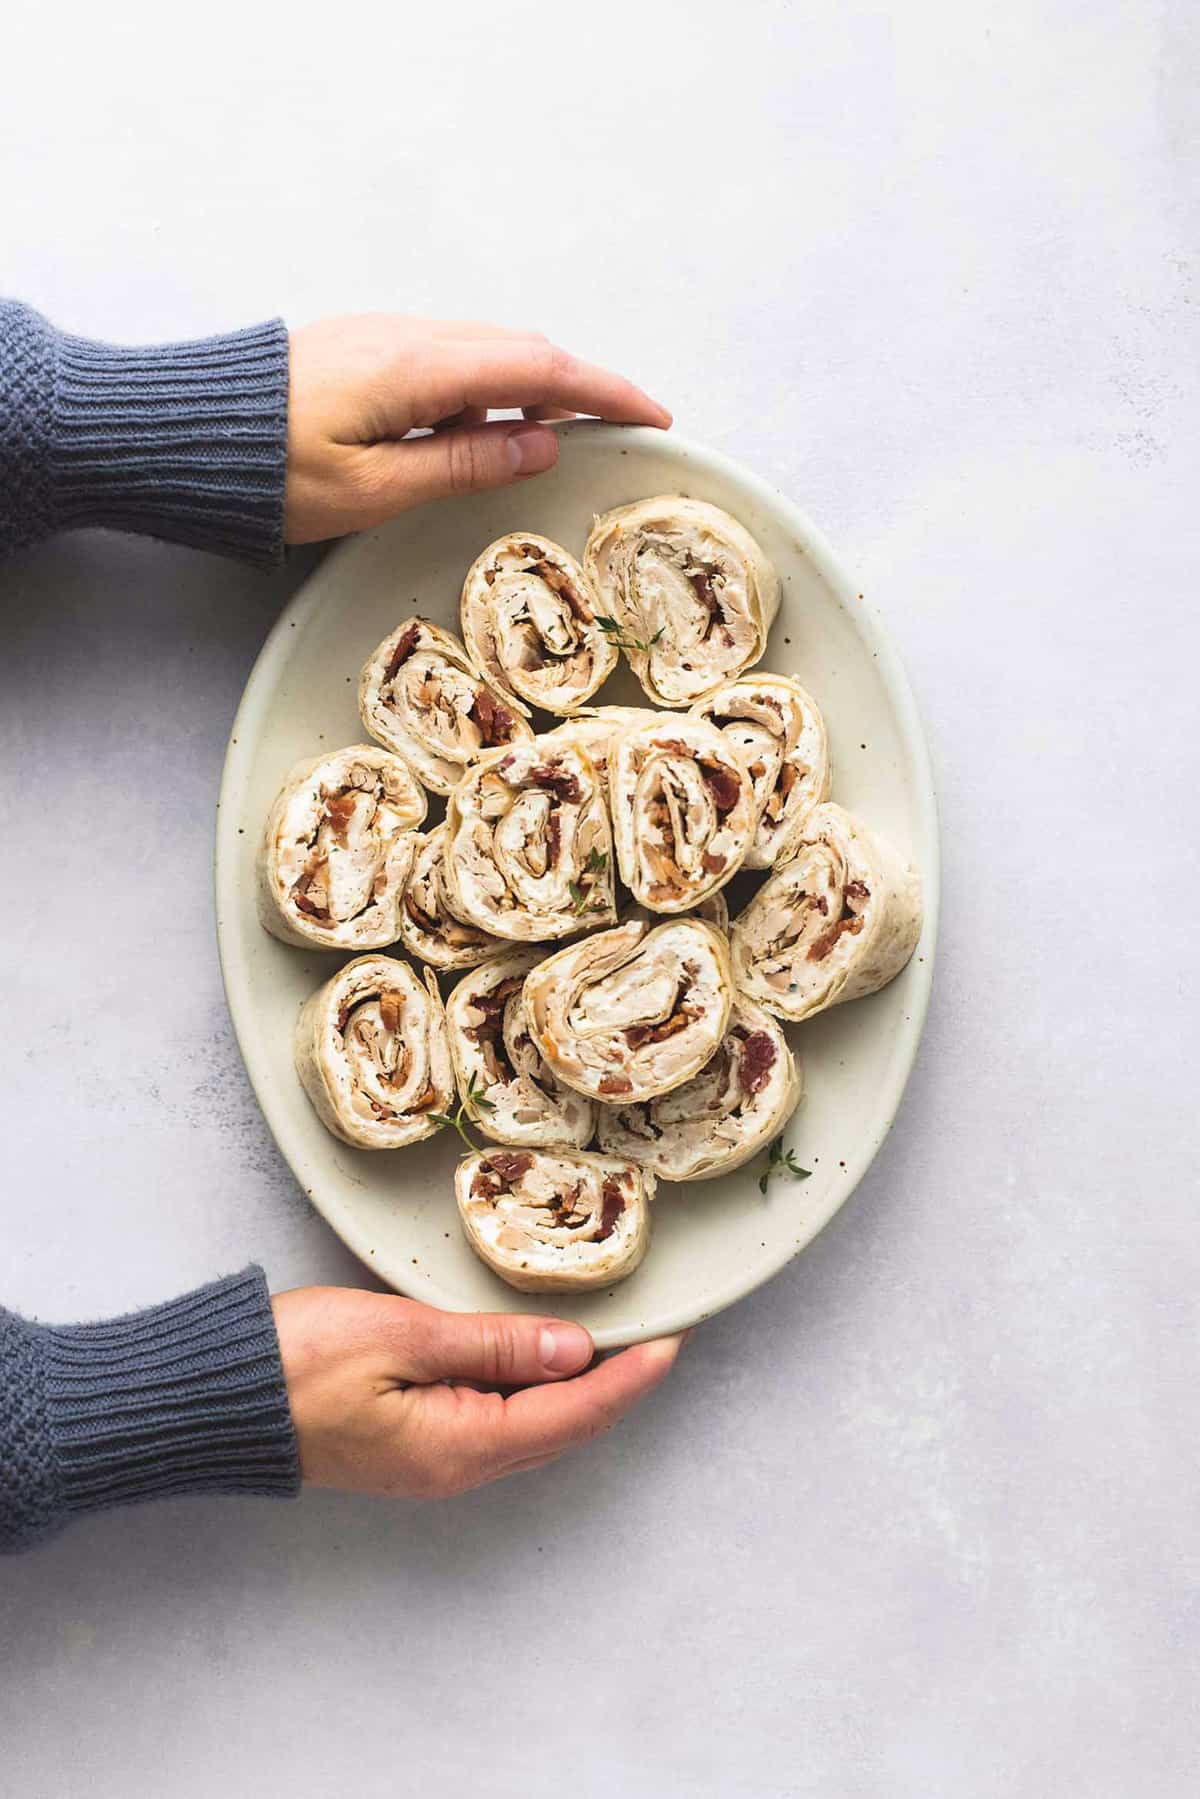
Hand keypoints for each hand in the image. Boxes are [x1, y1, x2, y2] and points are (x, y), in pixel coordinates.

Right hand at [272, 1285, 683, 1496]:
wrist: (216, 1399)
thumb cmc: (297, 1364)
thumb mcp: (402, 1337)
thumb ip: (494, 1345)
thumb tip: (576, 1351)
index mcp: (461, 1446)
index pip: (573, 1413)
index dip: (629, 1377)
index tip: (675, 1340)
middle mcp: (456, 1466)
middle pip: (562, 1429)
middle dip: (617, 1386)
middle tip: (660, 1335)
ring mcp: (432, 1460)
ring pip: (532, 1429)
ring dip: (579, 1390)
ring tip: (619, 1344)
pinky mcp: (412, 1445)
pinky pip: (497, 1423)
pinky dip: (534, 1391)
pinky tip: (543, 1360)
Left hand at [284, 315, 671, 542]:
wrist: (180, 432)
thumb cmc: (265, 471)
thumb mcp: (374, 488)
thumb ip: (463, 463)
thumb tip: (539, 442)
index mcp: (420, 367)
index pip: (540, 367)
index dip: (605, 391)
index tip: (652, 415)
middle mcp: (408, 335)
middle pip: (521, 348)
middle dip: (580, 384)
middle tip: (619, 427)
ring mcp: (384, 335)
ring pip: (485, 349)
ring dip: (531, 386)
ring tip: (555, 438)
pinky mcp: (364, 347)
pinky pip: (448, 357)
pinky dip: (487, 386)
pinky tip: (482, 429)